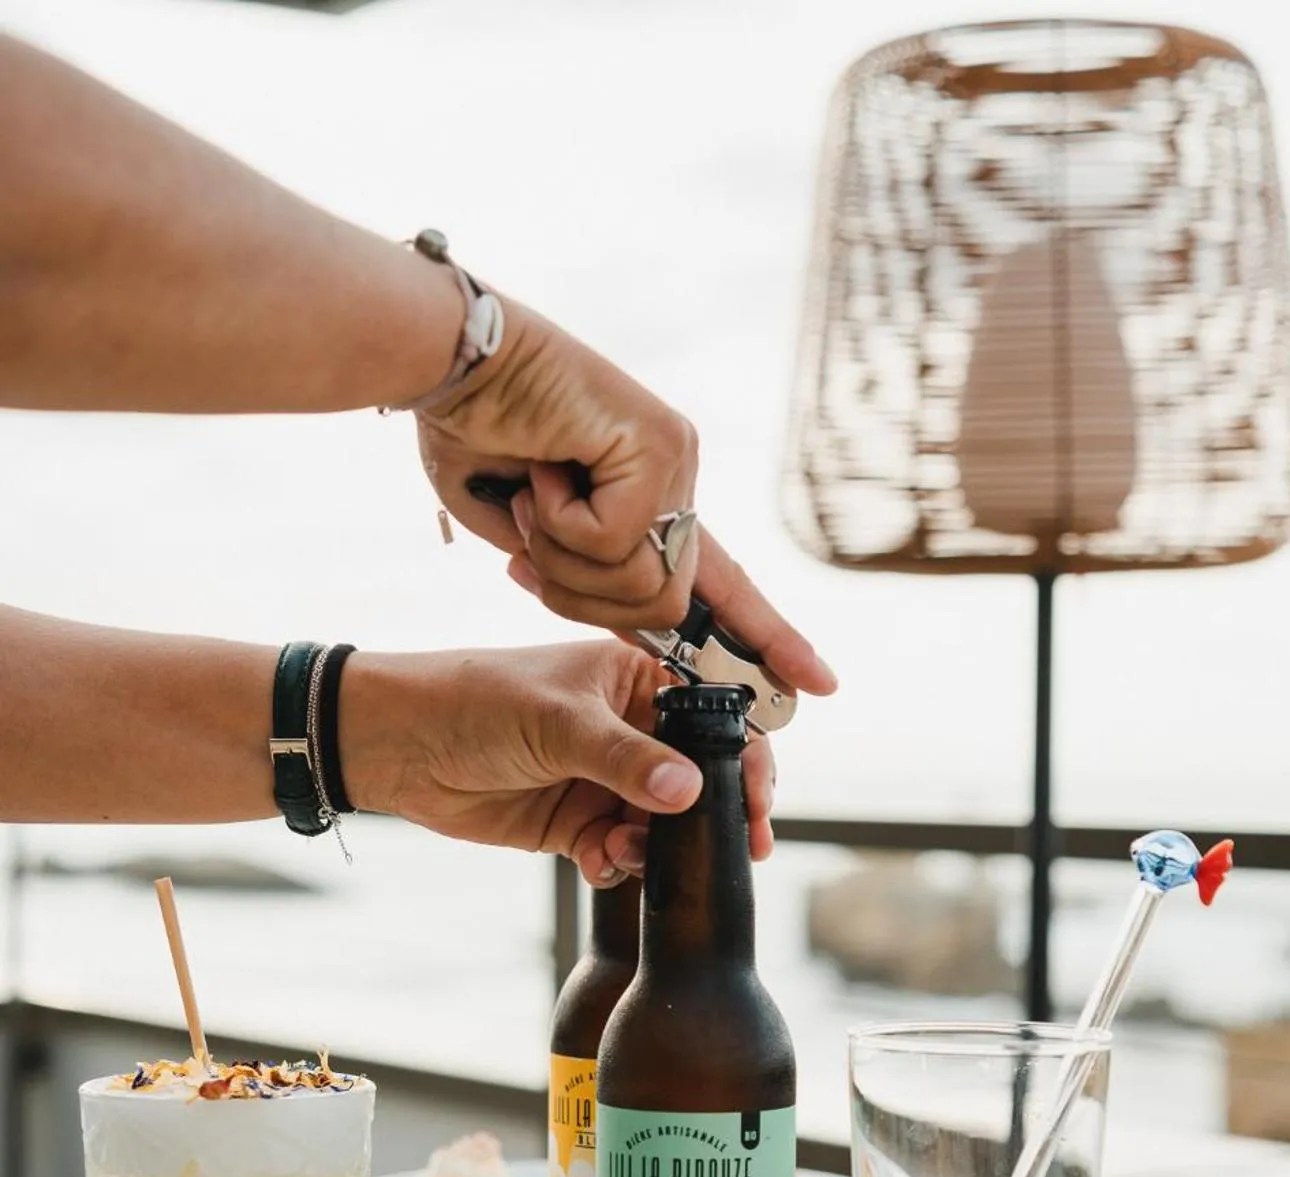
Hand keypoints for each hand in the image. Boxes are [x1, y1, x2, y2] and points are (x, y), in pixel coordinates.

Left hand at [341, 640, 775, 883]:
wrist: (399, 747)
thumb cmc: (474, 701)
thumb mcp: (558, 722)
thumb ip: (627, 761)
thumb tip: (691, 794)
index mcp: (635, 679)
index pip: (713, 714)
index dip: (747, 754)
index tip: (759, 799)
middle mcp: (629, 729)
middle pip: (699, 778)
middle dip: (717, 816)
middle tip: (739, 849)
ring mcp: (604, 779)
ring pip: (662, 825)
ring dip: (659, 849)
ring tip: (635, 855)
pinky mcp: (577, 823)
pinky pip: (621, 853)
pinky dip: (618, 866)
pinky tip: (599, 864)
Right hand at [414, 298, 836, 700]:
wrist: (448, 359)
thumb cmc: (472, 438)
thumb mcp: (530, 539)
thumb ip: (583, 581)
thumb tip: (627, 621)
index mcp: (648, 505)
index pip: (723, 585)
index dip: (768, 636)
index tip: (820, 683)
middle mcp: (674, 481)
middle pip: (660, 609)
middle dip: (579, 595)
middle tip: (528, 530)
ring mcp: (675, 461)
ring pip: (642, 585)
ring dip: (563, 559)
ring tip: (532, 491)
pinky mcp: (662, 444)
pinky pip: (618, 541)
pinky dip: (560, 520)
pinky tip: (543, 467)